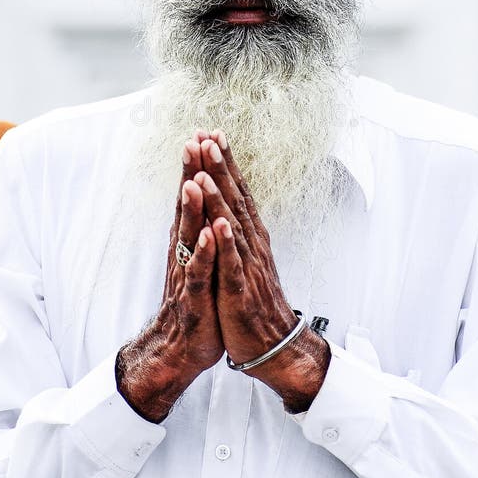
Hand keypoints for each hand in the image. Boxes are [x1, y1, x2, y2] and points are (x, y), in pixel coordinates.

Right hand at [116, 132, 223, 422]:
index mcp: (190, 240)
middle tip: (192, 140)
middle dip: (191, 173)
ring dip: (192, 207)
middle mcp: (185, 251)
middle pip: (188, 207)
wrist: (180, 347)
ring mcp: (189, 273)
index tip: (203, 134)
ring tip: (194, 179)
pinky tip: (210, 233)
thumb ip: (198, 228)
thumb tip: (202, 196)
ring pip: (190, 235)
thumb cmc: (194, 301)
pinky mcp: (196, 298)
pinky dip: (205, 252)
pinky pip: (201, 272)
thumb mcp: (199, 260)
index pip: (194, 196)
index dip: (198, 166)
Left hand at [195, 131, 330, 411]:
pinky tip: (219, 224)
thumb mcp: (244, 259)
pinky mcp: (239, 289)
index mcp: (250, 236)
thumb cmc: (253, 301)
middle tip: (209, 137)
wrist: (271, 343)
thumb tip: (231, 203)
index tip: (213, 135)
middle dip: (221, 167)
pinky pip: (232, 263)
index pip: (237, 192)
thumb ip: (239, 230)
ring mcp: (246, 265)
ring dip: (220, 196)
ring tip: (207, 170)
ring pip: (232, 225)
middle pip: (236, 199)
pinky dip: (226, 243)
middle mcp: (251, 244)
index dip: (225, 163)